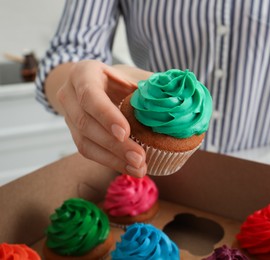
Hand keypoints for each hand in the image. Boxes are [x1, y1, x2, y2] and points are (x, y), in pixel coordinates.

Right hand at [56, 60, 146, 176]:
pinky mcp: (75, 135)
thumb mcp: (134, 75)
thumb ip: (153, 85)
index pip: (90, 95)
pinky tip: (130, 168)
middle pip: (87, 123)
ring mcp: (69, 117)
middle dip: (115, 144)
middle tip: (139, 158)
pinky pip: (89, 152)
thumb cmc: (120, 79)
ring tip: (138, 168)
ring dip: (113, 158)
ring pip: (86, 142)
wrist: (96, 85)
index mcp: (84, 73)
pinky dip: (111, 162)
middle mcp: (70, 95)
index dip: (106, 115)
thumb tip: (181, 101)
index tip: (125, 133)